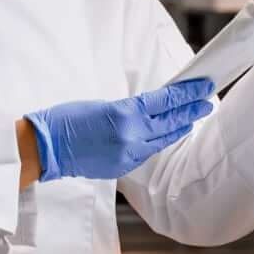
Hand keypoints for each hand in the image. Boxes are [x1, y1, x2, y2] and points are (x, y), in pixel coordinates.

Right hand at [24, 79, 215, 180]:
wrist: (45, 148)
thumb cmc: (66, 120)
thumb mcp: (102, 105)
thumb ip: (129, 109)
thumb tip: (150, 109)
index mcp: (125, 113)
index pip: (166, 101)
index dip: (187, 94)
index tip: (203, 87)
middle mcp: (131, 135)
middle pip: (171, 121)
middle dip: (192, 110)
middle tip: (208, 101)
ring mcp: (128, 154)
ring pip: (163, 139)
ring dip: (179, 127)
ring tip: (194, 118)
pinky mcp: (123, 167)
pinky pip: (147, 152)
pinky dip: (159, 141)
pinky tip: (167, 135)